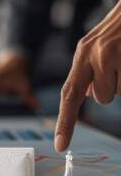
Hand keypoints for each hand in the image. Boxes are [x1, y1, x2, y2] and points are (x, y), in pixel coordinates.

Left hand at [55, 1, 120, 151]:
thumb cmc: (120, 31)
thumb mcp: (98, 48)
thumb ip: (89, 74)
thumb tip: (89, 96)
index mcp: (82, 55)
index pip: (68, 95)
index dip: (64, 122)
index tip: (60, 144)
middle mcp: (91, 54)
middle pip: (101, 97)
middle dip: (111, 88)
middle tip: (118, 64)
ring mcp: (109, 53)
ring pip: (117, 92)